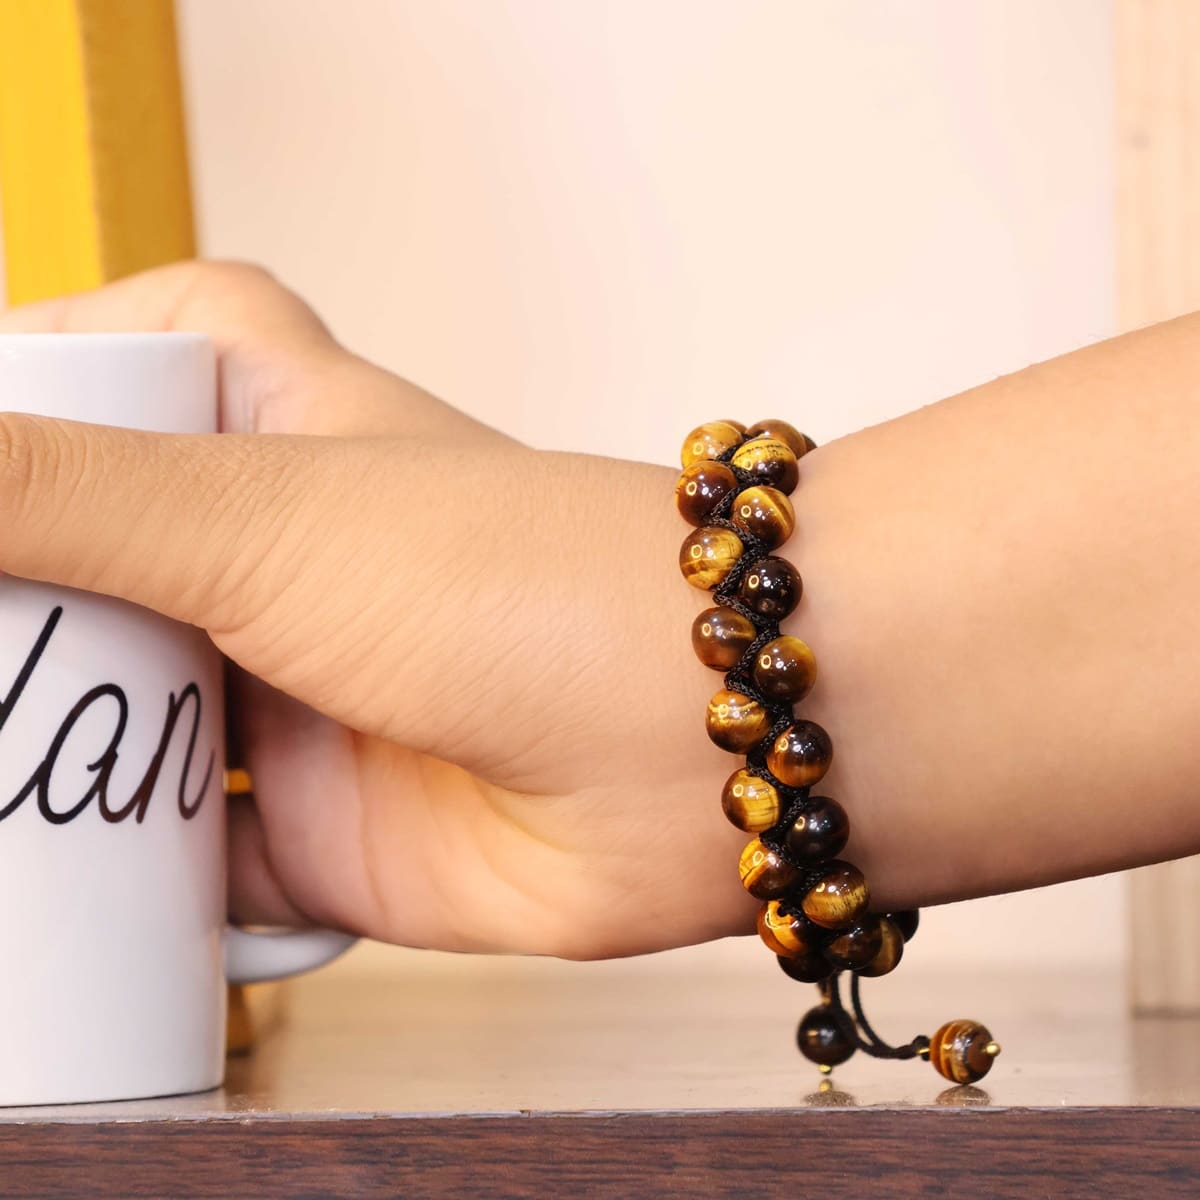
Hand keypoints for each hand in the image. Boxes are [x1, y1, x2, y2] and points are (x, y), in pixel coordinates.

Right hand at [0, 261, 759, 957]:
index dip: (44, 378)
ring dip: (46, 750)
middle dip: (16, 605)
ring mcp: (306, 702)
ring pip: (131, 720)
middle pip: (106, 563)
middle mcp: (292, 566)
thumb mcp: (259, 515)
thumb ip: (59, 492)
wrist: (693, 744)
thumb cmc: (522, 584)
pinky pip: (195, 869)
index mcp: (286, 435)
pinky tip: (63, 899)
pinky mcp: (330, 835)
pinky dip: (128, 890)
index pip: (144, 363)